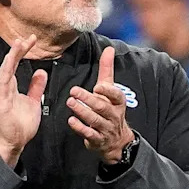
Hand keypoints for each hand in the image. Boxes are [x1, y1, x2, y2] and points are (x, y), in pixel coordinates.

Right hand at [0, 35, 47, 166]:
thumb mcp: (33, 101)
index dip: (23, 51)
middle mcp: (3, 87)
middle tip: (29, 37)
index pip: (15, 63)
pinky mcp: (1, 102)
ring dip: (12, 56)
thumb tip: (40, 72)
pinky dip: (6, 70)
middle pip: (10, 63)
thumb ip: (36, 87)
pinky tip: (10, 60)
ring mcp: (1, 93)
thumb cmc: (20, 124)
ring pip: (5, 69)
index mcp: (9, 85)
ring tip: (19, 44)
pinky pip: (3, 82)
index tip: (32, 40)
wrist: (15, 142)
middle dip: (18, 49)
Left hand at [67, 46, 133, 164]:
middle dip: (88, 99)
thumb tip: (109, 49)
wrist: (116, 139)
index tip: (97, 86)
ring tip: (70, 102)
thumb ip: (107, 69)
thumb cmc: (110, 109)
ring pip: (95, 120)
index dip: (108, 91)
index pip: (116, 95)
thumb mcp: (110, 89)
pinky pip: (89, 134)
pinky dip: (80, 127)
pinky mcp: (97, 139)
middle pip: (102, 107)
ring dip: (82, 111)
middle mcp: (113, 115)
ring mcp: (106, 128)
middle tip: (73, 91)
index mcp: (118, 101)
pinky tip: (71, 121)